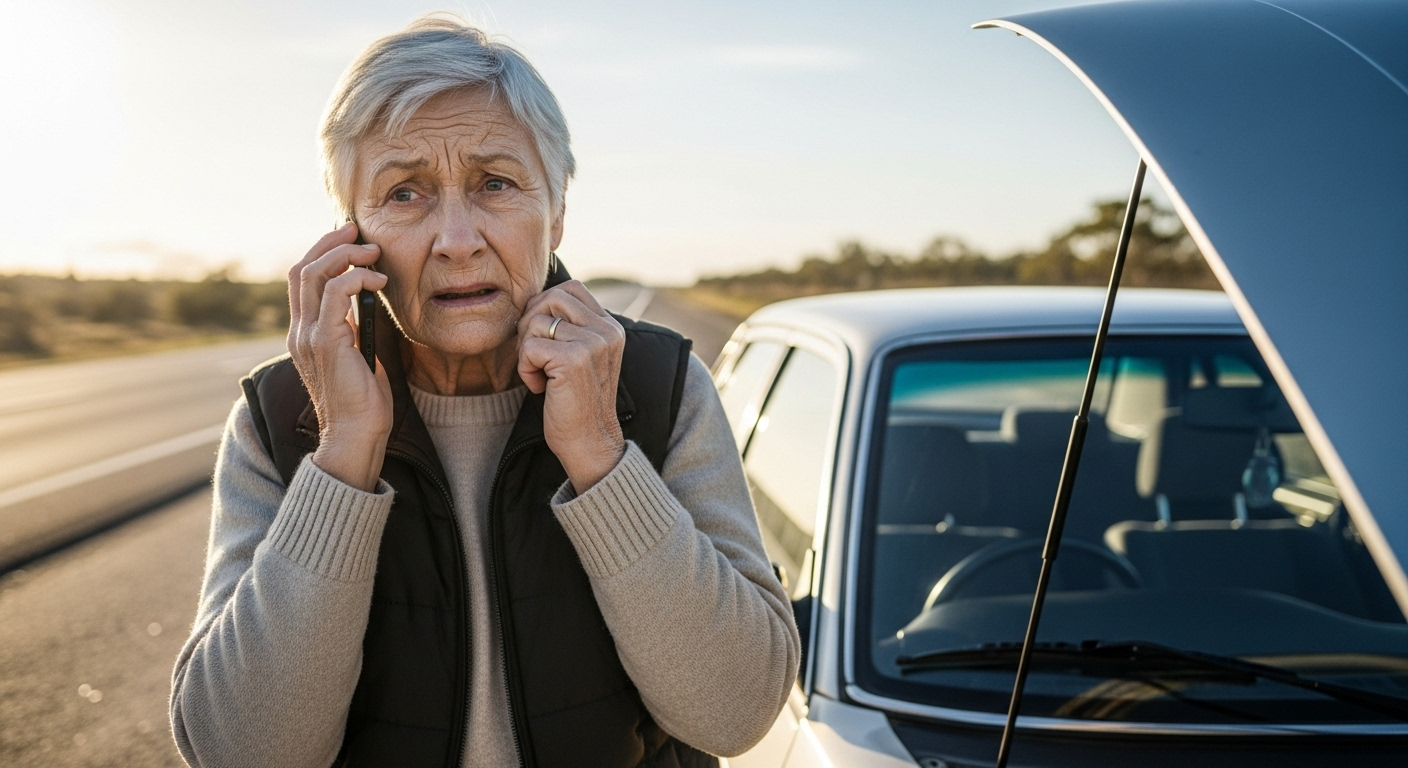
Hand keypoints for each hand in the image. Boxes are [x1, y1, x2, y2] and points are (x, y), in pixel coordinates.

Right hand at [287, 222, 392, 491]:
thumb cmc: (363, 400)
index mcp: (304, 333)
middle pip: (301, 268)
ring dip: (346, 255)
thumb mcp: (357, 354)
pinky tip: (378, 280)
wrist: (355, 435)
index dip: (322, 252)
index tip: (350, 239)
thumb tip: (367, 301)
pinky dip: (357, 277)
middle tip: (359, 231)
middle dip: (330, 243)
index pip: (301, 279)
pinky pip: (334, 292)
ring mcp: (308, 336)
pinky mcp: (325, 342)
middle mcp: (299, 332)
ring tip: (372, 253)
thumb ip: (353, 328)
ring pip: (313, 274)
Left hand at [517, 280, 626, 493]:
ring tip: (541, 374)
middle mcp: (606, 331)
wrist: (589, 443)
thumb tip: (533, 300)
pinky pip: (529, 347)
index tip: (542, 338)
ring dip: (527, 349)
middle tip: (535, 356)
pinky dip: (526, 369)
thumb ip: (571, 327)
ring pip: (536, 321)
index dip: (545, 306)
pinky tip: (540, 388)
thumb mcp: (581, 356)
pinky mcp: (574, 360)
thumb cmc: (576, 402)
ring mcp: (592, 344)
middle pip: (551, 298)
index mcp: (610, 327)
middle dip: (531, 324)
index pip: (571, 289)